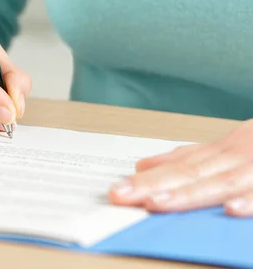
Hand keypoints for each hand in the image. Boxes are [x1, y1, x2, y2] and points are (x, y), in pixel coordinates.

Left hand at [109, 119, 252, 216]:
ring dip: (187, 194)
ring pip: (220, 183)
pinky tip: (231, 209)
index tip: (116, 189)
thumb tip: (143, 165)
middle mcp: (234, 157)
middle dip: (152, 185)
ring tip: (155, 203)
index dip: (146, 178)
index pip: (178, 165)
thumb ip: (189, 157)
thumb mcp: (226, 146)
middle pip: (189, 173)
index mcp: (220, 151)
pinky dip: (250, 201)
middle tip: (119, 195)